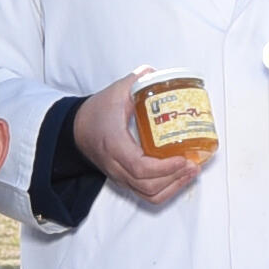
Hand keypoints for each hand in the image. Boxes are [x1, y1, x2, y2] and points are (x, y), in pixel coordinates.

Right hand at [75, 78, 209, 210]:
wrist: (74, 130)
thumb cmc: (94, 113)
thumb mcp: (113, 93)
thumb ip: (135, 82)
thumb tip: (154, 73)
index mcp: (115, 145)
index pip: (140, 167)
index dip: (165, 168)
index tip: (183, 159)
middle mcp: (117, 166)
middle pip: (148, 185)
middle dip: (175, 178)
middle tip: (194, 164)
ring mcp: (121, 176)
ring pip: (149, 194)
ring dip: (173, 186)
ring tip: (190, 172)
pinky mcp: (125, 180)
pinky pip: (146, 194)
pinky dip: (165, 190)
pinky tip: (179, 178)